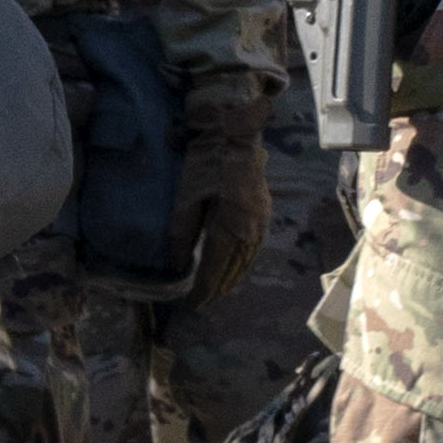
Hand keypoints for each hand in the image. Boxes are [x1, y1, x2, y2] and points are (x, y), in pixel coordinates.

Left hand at [170, 96, 272, 305]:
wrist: (236, 138)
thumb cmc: (205, 165)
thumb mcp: (185, 199)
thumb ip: (181, 235)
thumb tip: (178, 265)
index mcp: (228, 226)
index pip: (214, 267)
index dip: (203, 288)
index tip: (192, 304)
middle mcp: (249, 229)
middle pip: (233, 269)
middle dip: (217, 288)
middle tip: (202, 302)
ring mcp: (260, 223)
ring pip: (246, 262)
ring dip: (231, 279)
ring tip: (216, 292)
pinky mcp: (264, 215)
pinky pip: (253, 250)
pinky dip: (241, 264)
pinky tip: (233, 269)